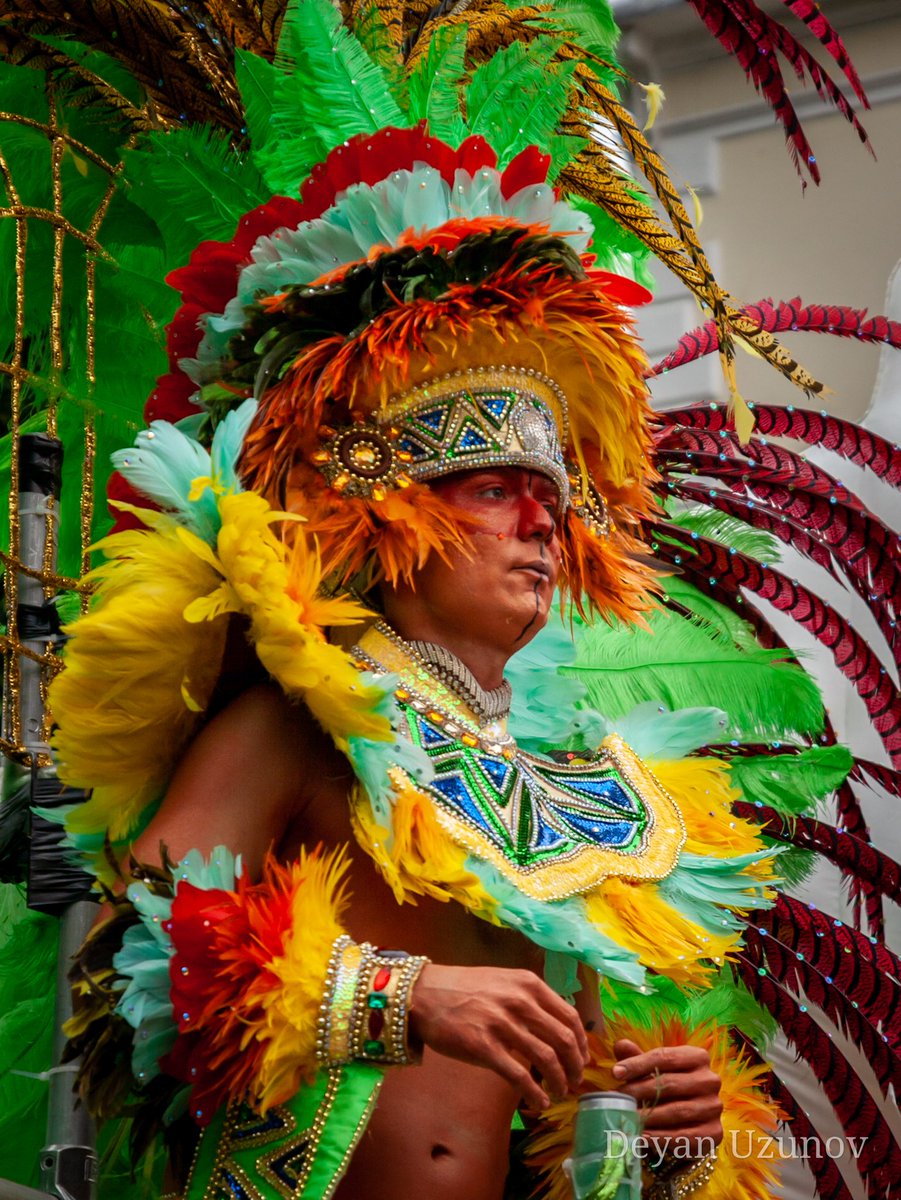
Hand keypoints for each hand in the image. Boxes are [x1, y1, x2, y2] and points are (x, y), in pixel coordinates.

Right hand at [408, 963, 589, 1108]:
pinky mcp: (484, 1047)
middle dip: (574, 1066)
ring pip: (546, 1059)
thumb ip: (529, 999)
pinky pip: (519, 1075)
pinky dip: (534, 1093)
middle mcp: (519, 1001)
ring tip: (558, 1092)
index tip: (582, 1059)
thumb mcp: (503, 981)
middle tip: (574, 1081)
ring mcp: (502, 1023)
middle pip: (564, 1039)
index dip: (581, 1043)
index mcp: (528, 984)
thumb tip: (555, 1027)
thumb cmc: (464, 989)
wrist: (424, 993)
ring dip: (558, 1081)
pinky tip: (537, 1101)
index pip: (569, 1016)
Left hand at [611, 1039, 722, 1156]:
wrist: (694, 1117)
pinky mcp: (714, 1133)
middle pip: (670, 1083)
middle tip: (617, 1098)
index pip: (665, 1056)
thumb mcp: (656, 1069)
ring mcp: (714, 1107)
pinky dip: (660, 1137)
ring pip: (677, 1111)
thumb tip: (620, 1046)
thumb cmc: (670, 1086)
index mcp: (698, 1057)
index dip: (638, 1064)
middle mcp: (710, 1080)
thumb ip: (639, 1058)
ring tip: (626, 1118)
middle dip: (639, 1091)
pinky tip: (642, 1136)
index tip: (615, 1073)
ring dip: (648, 1116)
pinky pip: (685, 1136)